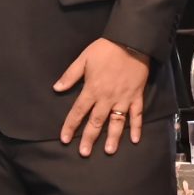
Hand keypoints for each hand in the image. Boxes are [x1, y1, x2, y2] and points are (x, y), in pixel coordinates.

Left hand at [54, 38, 149, 156]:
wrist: (131, 42)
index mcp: (92, 89)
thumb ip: (70, 75)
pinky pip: (137, 115)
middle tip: (84, 153)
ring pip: (117, 122)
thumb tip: (56, 88)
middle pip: (96, 122)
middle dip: (89, 138)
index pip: (78, 111)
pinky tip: (135, 140)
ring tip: (109, 151)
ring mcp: (123, 98)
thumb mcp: (83, 59)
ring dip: (113, 138)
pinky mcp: (136, 96)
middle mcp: (107, 98)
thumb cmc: (105, 49)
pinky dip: (137, 127)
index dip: (71, 126)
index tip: (65, 139)